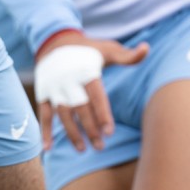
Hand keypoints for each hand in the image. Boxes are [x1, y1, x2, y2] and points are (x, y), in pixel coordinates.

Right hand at [34, 32, 148, 151]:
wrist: (54, 41)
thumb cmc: (87, 50)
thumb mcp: (107, 50)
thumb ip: (126, 55)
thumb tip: (147, 48)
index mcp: (84, 70)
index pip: (94, 95)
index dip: (102, 113)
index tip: (109, 132)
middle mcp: (67, 79)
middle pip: (79, 107)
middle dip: (89, 128)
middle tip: (100, 146)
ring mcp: (53, 86)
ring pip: (62, 113)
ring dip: (71, 132)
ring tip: (82, 149)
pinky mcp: (42, 92)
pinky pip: (43, 113)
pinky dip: (45, 131)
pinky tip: (48, 148)